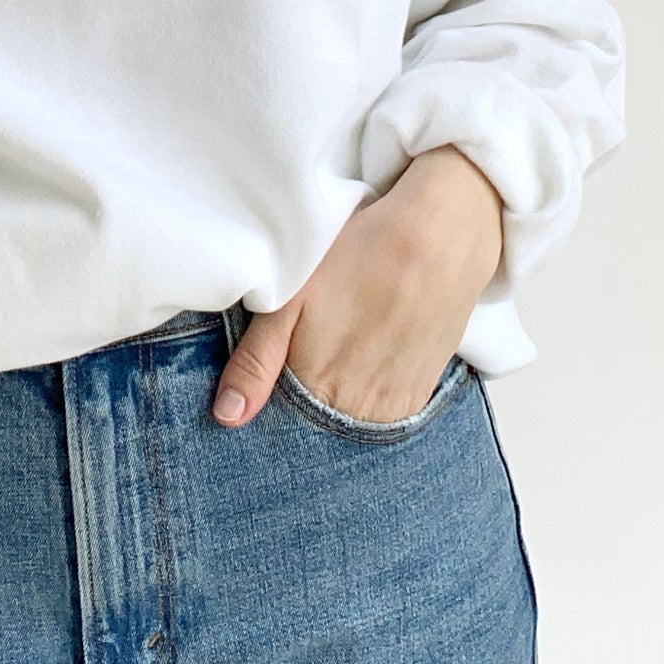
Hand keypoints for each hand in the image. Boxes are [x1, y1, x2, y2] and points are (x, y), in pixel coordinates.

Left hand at [211, 146, 503, 426]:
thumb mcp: (289, 300)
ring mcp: (394, 409)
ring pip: (350, 419)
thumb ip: (255, 362)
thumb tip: (226, 416)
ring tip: (342, 343)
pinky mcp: (421, 395)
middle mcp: (358, 414)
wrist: (437, 240)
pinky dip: (369, 393)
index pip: (280, 420)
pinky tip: (367, 353)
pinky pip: (384, 412)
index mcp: (317, 392)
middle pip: (317, 422)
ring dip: (337, 397)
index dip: (270, 395)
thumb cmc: (356, 259)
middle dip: (303, 399)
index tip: (275, 366)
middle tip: (312, 343)